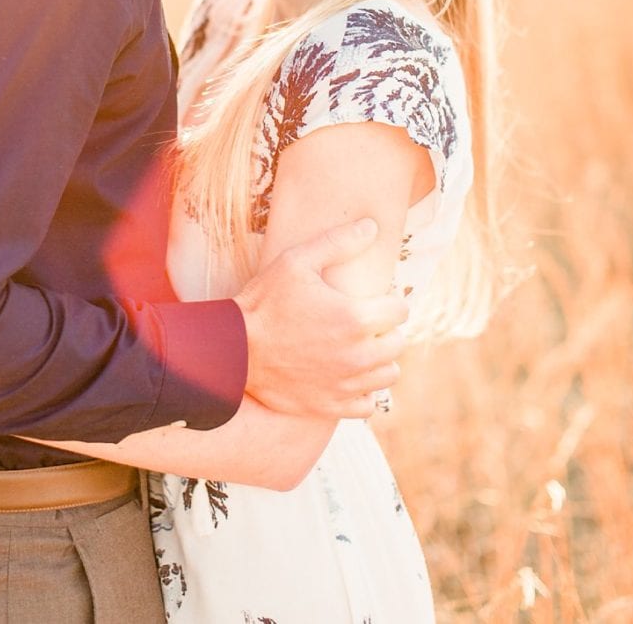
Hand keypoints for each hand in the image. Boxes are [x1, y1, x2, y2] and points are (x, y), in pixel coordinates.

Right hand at [234, 218, 410, 419]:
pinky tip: (345, 375)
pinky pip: (367, 404)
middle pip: (398, 343)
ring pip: (388, 375)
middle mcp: (358, 355)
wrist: (232, 349)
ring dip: (378, 361)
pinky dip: (362, 391)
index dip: (386, 300)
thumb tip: (372, 227)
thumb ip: (337, 242)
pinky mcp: (332, 406)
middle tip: (360, 323)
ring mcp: (346, 384)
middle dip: (384, 330)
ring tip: (356, 348)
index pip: (401, 310)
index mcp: (355, 318)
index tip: (370, 300)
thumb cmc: (263, 301)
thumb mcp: (294, 262)